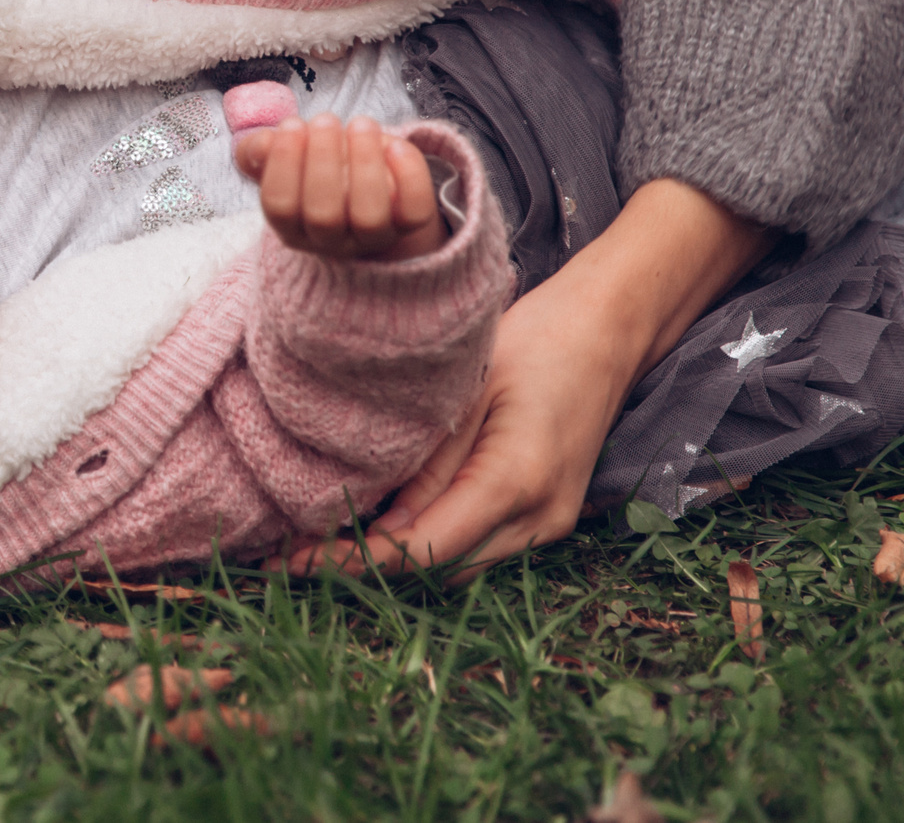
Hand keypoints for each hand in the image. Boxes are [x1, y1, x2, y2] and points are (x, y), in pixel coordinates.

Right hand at [232, 115, 443, 261]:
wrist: (365, 187)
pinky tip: (395, 146)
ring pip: (370, 217)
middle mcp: (330, 241)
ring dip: (364, 165)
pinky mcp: (408, 225)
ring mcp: (372, 237)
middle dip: (323, 161)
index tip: (292, 124)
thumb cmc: (317, 169)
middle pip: (323, 216)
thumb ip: (264, 151)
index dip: (283, 165)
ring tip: (360, 123)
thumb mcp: (286, 160)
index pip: (280, 207)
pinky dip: (409, 177)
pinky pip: (415, 212)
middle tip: (325, 119)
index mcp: (292, 227)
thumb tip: (260, 146)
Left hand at [286, 178, 772, 579]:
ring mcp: (550, 526)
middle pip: (441, 572)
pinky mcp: (548, 518)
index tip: (297, 561)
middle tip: (295, 556)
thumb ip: (428, 464)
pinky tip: (386, 527)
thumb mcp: (468, 390)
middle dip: (368, 569)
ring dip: (400, 565)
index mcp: (515, 482)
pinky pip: (482, 551)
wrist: (609, 330)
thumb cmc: (535, 341)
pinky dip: (434, 547)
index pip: (424, 548)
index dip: (358, 561)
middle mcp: (539, 520)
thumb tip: (382, 528)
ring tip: (328, 544)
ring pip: (461, 570)